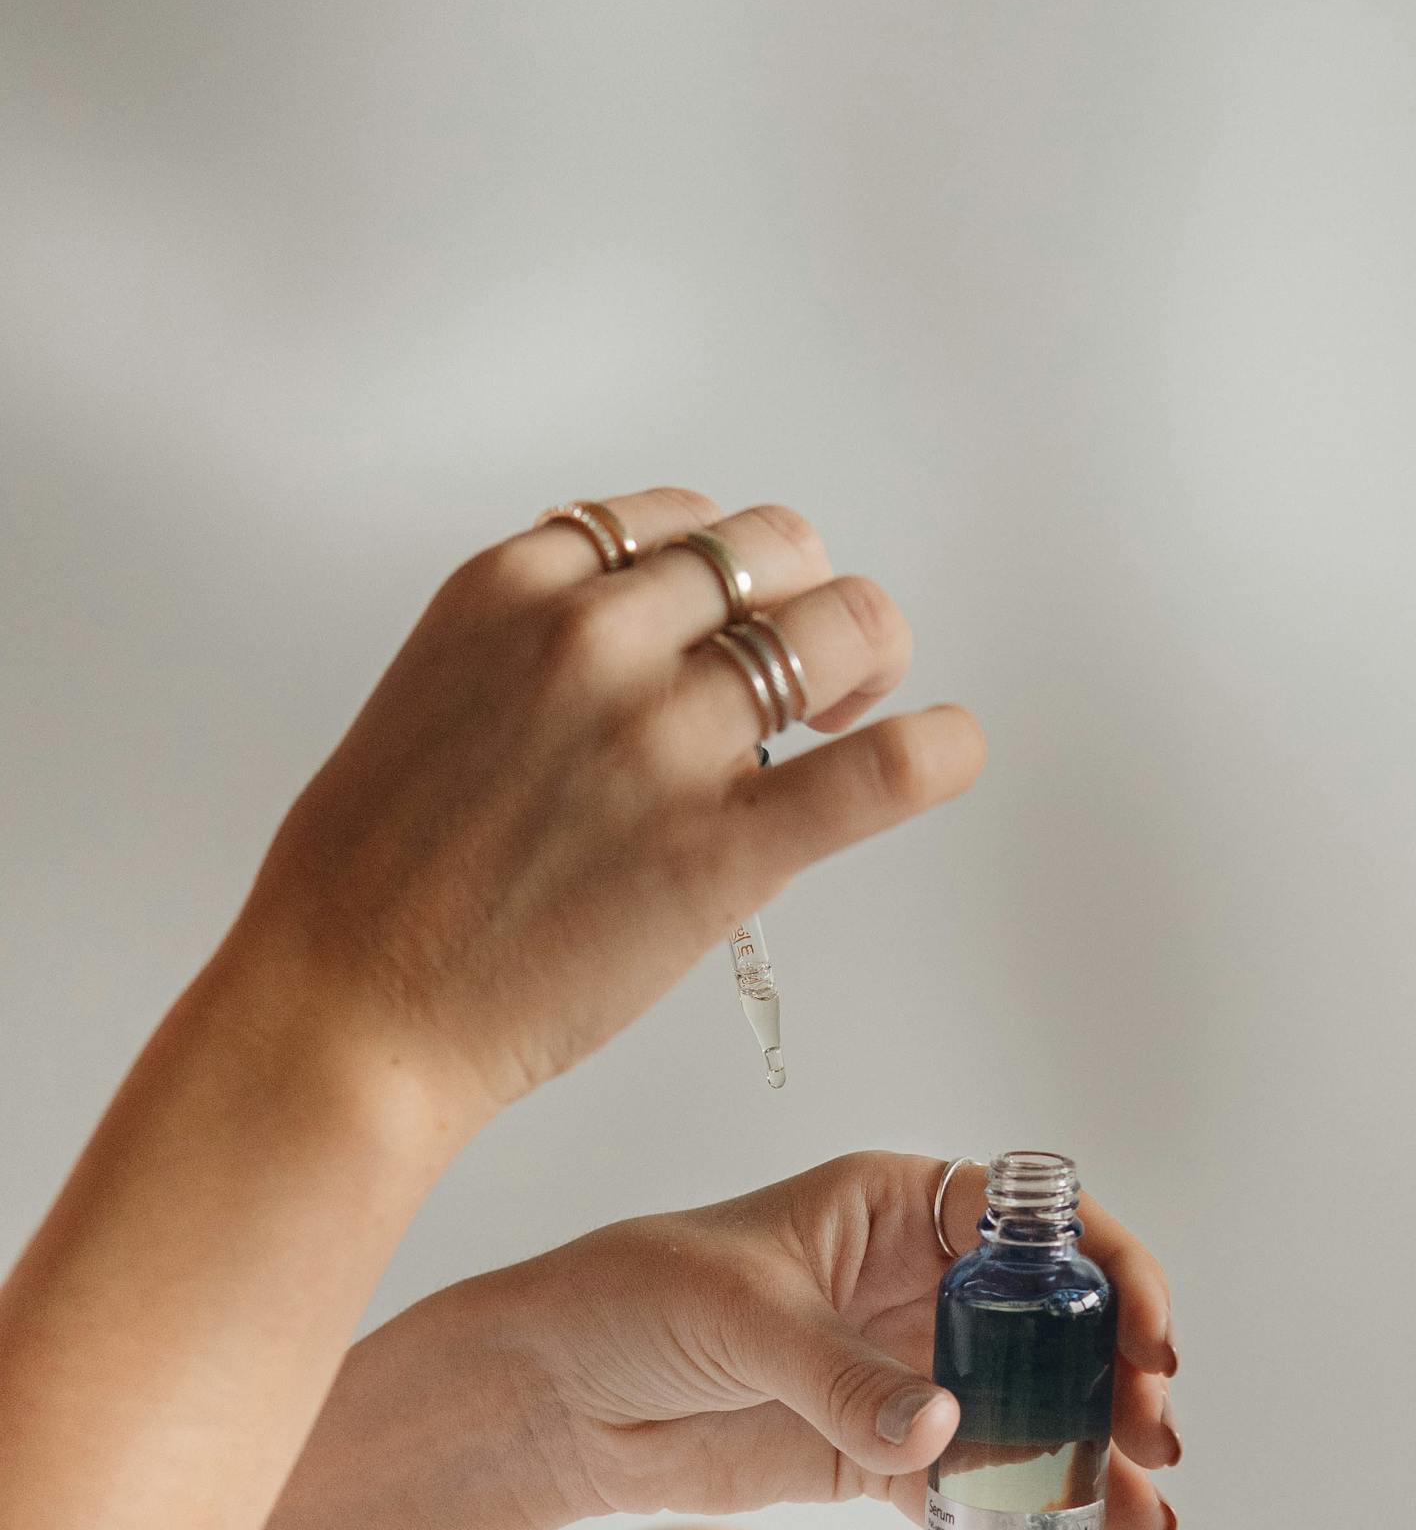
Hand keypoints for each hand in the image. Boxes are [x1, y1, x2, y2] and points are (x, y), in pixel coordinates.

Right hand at [231, 489, 983, 1133]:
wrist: (352, 1007)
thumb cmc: (373, 881)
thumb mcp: (436, 694)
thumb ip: (535, 648)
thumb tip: (641, 647)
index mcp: (517, 587)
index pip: (678, 522)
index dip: (728, 572)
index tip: (734, 622)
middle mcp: (597, 637)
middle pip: (774, 553)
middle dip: (808, 599)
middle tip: (816, 671)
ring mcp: (664, 738)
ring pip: (840, 628)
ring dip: (867, 659)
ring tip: (856, 710)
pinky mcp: (722, 848)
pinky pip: (879, 769)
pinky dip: (938, 751)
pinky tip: (950, 749)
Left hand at [495, 1150, 1178, 1529]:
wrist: (551, 1394)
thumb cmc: (633, 1300)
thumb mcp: (742, 1316)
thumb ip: (842, 1376)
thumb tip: (942, 1429)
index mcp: (898, 1208)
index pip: (1037, 1224)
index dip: (1109, 1271)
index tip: (1147, 1337)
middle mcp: (918, 1285)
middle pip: (1053, 1328)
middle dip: (1117, 1384)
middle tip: (1155, 1446)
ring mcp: (902, 1373)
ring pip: (1025, 1416)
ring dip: (1087, 1468)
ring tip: (1139, 1527)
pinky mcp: (875, 1455)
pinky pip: (966, 1493)